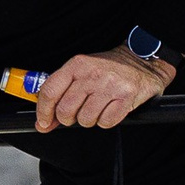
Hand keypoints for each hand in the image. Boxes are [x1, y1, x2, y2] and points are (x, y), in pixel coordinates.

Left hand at [32, 47, 175, 132]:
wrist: (141, 61)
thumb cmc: (108, 69)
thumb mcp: (80, 73)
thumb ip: (60, 95)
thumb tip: (43, 123)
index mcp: (77, 65)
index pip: (49, 92)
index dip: (43, 112)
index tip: (43, 122)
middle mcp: (92, 73)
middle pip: (65, 110)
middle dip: (67, 119)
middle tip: (75, 114)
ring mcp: (109, 85)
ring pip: (85, 119)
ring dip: (88, 120)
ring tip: (96, 108)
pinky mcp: (126, 96)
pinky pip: (105, 122)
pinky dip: (105, 121)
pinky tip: (109, 109)